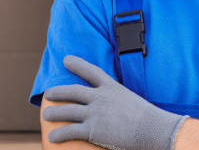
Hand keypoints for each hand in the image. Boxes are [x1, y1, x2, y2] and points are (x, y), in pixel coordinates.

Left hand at [42, 55, 187, 149]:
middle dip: (58, 92)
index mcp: (112, 87)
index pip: (91, 71)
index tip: (66, 59)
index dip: (77, 64)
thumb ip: (120, 102)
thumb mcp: (133, 101)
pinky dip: (58, 135)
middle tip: (48, 93)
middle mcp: (100, 98)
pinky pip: (69, 132)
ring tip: (45, 114)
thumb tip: (116, 111)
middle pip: (73, 91)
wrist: (152, 128)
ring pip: (67, 111)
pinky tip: (51, 138)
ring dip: (53, 113)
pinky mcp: (92, 130)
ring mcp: (95, 113)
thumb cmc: (149, 118)